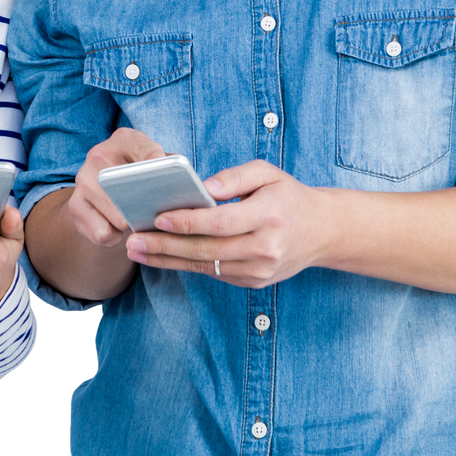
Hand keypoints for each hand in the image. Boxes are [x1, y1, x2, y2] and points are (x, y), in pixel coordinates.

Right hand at [67, 127, 168, 246]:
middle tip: (155, 214)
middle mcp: (98, 156)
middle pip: (128, 188)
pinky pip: (103, 233)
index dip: (154, 159)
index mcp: (123, 140)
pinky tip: (116, 229)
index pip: (142, 147)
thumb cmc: (136, 176)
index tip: (162, 167)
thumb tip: (182, 181)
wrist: (98, 191)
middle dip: (146, 206)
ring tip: (135, 220)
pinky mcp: (74, 207)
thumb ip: (170, 165)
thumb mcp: (153, 164)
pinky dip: (114, 237)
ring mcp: (82, 181)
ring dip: (131, 225)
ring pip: (118, 217)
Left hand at [124, 160, 331, 287]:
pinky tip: (162, 257)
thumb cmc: (288, 196)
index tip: (159, 218)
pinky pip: (214, 273)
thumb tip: (204, 187)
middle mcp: (265, 248)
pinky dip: (187, 265)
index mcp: (269, 216)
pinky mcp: (253, 282)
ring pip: (206, 266)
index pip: (221, 222)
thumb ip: (235, 176)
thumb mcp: (268, 173)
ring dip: (168, 260)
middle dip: (166, 246)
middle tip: (133, 240)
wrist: (322, 232)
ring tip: (138, 251)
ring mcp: (259, 270)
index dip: (188, 222)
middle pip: (207, 250)